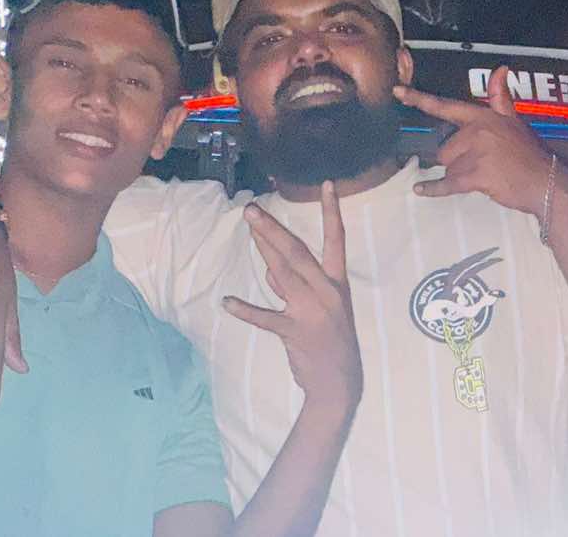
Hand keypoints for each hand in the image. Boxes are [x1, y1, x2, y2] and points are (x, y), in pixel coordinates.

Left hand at [223, 182, 361, 408]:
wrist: (339, 383)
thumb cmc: (331, 340)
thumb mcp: (323, 307)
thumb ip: (297, 285)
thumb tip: (270, 269)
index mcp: (337, 283)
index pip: (336, 240)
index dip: (332, 212)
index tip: (327, 185)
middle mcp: (327, 291)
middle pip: (297, 252)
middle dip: (274, 229)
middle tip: (252, 209)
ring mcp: (311, 311)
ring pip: (282, 274)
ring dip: (262, 250)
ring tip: (248, 229)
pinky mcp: (294, 332)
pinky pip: (266, 317)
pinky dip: (245, 310)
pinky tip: (227, 302)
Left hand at [393, 66, 552, 216]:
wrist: (546, 182)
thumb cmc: (530, 154)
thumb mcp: (515, 121)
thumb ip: (501, 98)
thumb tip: (501, 69)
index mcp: (483, 117)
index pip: (446, 106)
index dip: (420, 99)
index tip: (397, 91)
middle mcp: (477, 131)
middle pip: (444, 149)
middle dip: (456, 160)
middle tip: (481, 165)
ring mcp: (476, 153)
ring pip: (448, 167)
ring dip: (459, 176)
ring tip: (484, 177)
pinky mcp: (476, 175)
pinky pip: (447, 183)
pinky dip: (434, 189)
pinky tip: (421, 189)